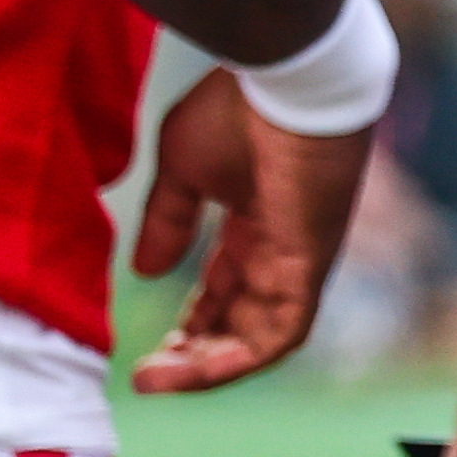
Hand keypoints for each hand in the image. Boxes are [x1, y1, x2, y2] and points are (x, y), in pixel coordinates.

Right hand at [127, 65, 374, 393]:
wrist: (286, 76)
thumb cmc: (236, 108)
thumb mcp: (183, 167)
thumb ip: (168, 220)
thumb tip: (147, 270)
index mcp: (255, 221)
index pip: (225, 290)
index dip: (189, 323)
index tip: (148, 350)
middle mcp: (282, 248)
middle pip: (241, 322)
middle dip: (194, 355)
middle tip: (148, 377)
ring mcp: (299, 259)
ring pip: (261, 337)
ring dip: (211, 366)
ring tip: (161, 380)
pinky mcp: (310, 263)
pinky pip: (283, 330)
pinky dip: (243, 357)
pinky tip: (200, 368)